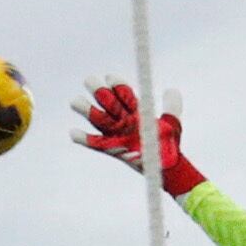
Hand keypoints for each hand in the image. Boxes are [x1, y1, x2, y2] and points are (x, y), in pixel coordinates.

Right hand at [75, 82, 203, 197]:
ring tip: (74, 101)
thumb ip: (172, 107)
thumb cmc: (168, 145)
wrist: (166, 167)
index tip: (110, 78)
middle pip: (108, 103)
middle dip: (98, 91)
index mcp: (136, 112)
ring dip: (87, 111)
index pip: (124, 95)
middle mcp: (124, 121)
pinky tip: (73, 133)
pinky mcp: (112, 149)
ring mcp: (117, 134)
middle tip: (89, 80)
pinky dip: (84, 139)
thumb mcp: (172, 124)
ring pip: (99, 120)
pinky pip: (96, 144)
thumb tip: (171, 91)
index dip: (117, 86)